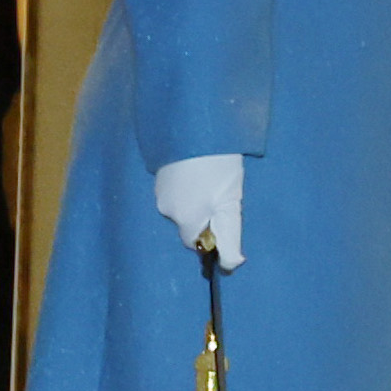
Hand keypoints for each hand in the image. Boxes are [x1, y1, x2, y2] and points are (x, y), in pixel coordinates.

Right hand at [151, 153, 246, 272]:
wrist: (195, 125)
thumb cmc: (219, 164)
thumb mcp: (231, 200)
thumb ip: (230, 235)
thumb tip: (232, 265)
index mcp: (185, 219)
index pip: (196, 243)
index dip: (211, 236)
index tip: (224, 218)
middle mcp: (166, 210)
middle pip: (187, 224)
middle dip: (203, 215)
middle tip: (220, 193)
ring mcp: (159, 191)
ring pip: (179, 207)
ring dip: (194, 199)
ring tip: (210, 178)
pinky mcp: (157, 175)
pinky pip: (173, 190)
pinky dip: (185, 186)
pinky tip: (197, 171)